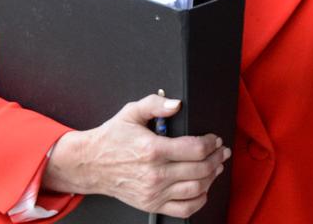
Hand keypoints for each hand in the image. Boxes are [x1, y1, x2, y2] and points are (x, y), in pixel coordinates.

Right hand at [43, 93, 230, 217]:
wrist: (90, 164)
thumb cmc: (111, 138)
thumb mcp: (131, 112)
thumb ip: (155, 104)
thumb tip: (176, 103)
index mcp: (153, 149)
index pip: (196, 149)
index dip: (211, 143)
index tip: (214, 139)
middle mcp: (155, 173)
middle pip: (201, 169)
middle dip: (217, 158)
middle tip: (221, 151)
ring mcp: (154, 191)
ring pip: (196, 188)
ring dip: (212, 177)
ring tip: (215, 167)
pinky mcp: (152, 204)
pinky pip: (185, 208)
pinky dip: (199, 199)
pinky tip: (202, 188)